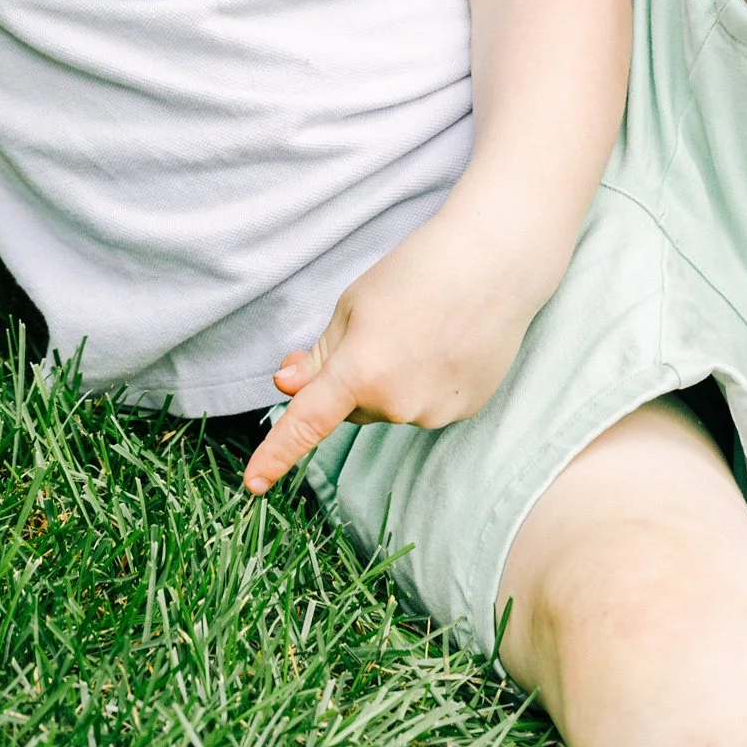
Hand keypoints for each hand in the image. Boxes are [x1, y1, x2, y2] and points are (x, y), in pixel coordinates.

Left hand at [242, 210, 541, 494]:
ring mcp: (435, 412)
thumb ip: (320, 356)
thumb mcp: (353, 305)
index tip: (251, 485)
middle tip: (382, 326)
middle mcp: (397, 404)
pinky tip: (448, 342)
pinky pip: (426, 405)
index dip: (275, 455)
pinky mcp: (465, 409)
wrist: (496, 262)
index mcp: (360, 371)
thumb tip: (288, 388)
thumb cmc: (416, 273)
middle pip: (353, 407)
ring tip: (425, 327)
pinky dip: (427, 380)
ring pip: (391, 408)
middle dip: (354, 378)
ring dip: (393, 379)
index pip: (307, 423)